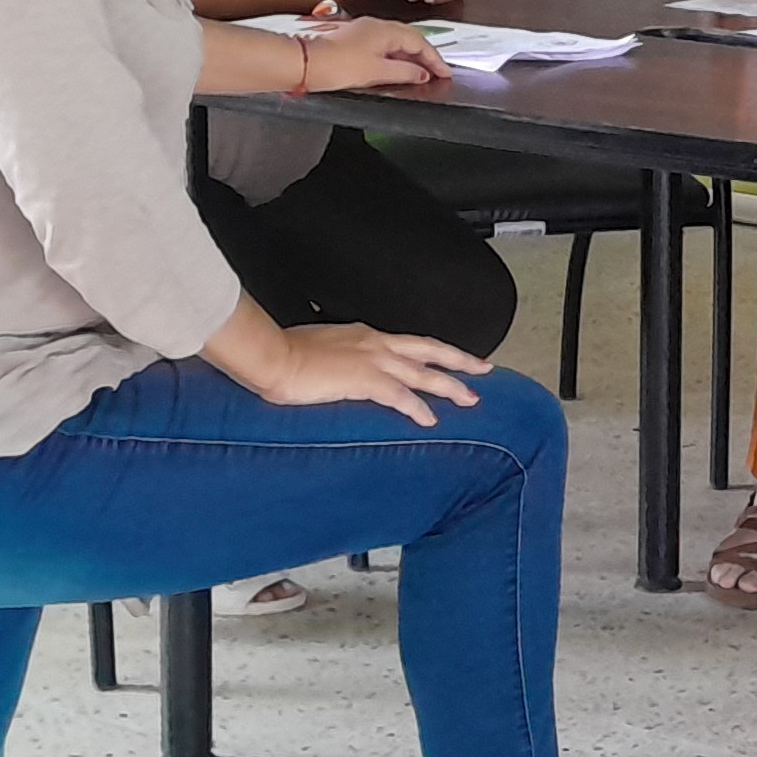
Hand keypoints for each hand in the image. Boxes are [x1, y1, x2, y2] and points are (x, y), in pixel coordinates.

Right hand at [250, 320, 487, 427]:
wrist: (271, 354)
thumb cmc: (284, 353)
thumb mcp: (318, 348)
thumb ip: (337, 356)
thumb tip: (340, 368)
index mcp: (364, 336)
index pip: (409, 343)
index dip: (433, 351)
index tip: (451, 357)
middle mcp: (375, 344)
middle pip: (429, 350)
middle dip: (459, 360)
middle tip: (484, 369)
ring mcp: (372, 361)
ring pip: (424, 373)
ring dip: (450, 386)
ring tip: (471, 400)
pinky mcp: (364, 380)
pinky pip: (400, 397)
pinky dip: (418, 408)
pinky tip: (430, 420)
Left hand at [298, 17, 446, 94]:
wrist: (305, 63)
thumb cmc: (337, 65)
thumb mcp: (378, 72)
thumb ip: (405, 72)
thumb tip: (421, 74)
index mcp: (386, 30)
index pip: (420, 42)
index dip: (435, 59)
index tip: (445, 72)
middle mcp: (376, 26)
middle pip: (410, 38)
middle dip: (425, 55)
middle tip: (436, 72)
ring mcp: (363, 30)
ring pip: (396, 41)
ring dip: (410, 56)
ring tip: (418, 73)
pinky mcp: (353, 39)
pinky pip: (383, 45)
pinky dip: (394, 56)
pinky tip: (394, 68)